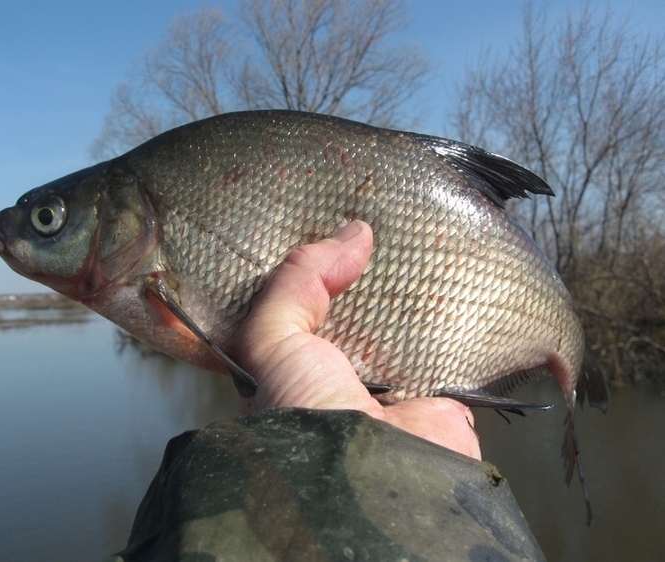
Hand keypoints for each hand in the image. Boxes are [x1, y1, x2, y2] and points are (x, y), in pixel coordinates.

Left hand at [232, 221, 480, 459]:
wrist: (376, 482)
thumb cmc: (302, 416)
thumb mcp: (270, 344)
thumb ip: (295, 285)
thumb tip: (353, 233)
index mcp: (293, 373)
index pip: (300, 311)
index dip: (312, 274)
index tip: (329, 225)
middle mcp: (340, 382)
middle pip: (353, 315)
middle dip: (365, 276)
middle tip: (386, 223)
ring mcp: (392, 391)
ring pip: (401, 328)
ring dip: (412, 293)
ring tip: (424, 235)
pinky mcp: (439, 398)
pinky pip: (447, 347)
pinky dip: (454, 319)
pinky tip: (457, 275)